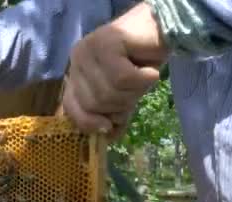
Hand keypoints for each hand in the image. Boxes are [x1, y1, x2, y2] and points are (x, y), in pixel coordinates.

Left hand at [62, 2, 167, 140]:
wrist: (161, 32)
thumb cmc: (140, 64)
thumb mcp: (122, 96)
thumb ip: (112, 115)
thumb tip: (106, 139)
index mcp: (75, 75)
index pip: (70, 107)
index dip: (88, 123)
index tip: (108, 127)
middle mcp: (77, 61)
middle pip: (93, 104)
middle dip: (119, 106)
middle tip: (135, 91)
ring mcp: (90, 50)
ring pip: (108, 92)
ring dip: (133, 92)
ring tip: (143, 77)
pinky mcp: (108, 42)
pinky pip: (123, 78)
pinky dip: (143, 80)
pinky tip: (149, 70)